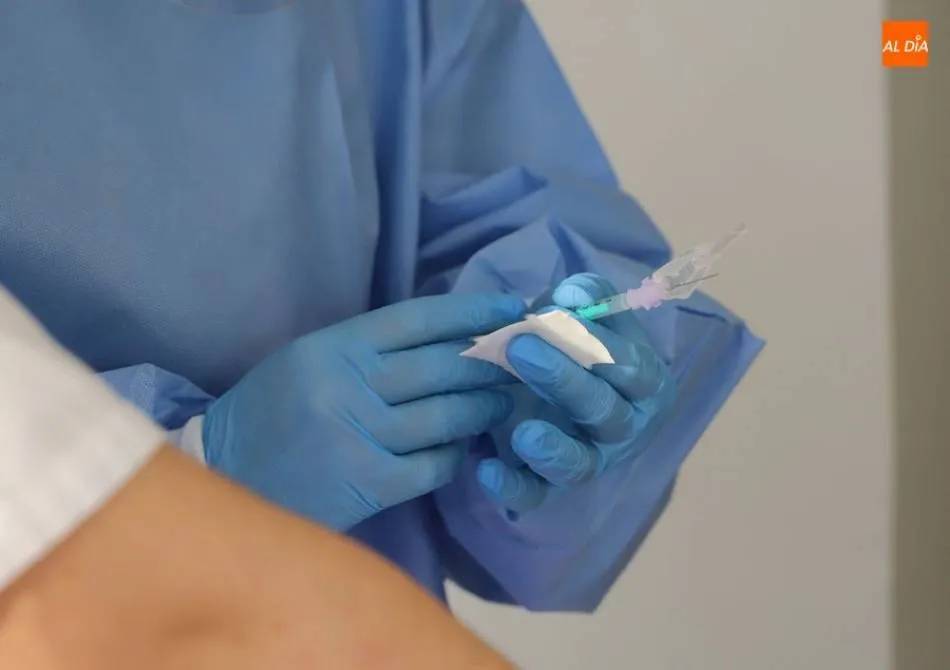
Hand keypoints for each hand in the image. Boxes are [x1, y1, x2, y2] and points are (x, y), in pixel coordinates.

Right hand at [203, 294, 524, 530]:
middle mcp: (347, 386)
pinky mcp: (367, 484)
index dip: (470, 311)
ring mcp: (358, 437)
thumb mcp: (310, 359)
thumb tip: (448, 335)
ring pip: (446, 416)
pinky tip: (463, 448)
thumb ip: (370, 347)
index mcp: (333, 347)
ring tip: (501, 403)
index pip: (417, 319)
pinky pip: (433, 465)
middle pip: (442, 367)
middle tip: (519, 363)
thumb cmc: (272, 411)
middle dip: (489, 363)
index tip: (508, 308)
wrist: (227, 476)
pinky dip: (455, 455)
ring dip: (483, 409)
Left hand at [475, 273, 675, 512]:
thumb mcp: (585, 310)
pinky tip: (485, 470)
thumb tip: (572, 293)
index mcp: (646, 383)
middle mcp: (626, 428)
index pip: (633, 369)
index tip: (557, 314)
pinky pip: (537, 494)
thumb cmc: (575, 338)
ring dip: (553, 449)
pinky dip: (513, 489)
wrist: (550, 375)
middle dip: (564, 380)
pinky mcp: (549, 483)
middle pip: (605, 413)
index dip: (598, 344)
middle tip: (519, 346)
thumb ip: (587, 296)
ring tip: (523, 432)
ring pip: (580, 465)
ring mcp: (589, 460)